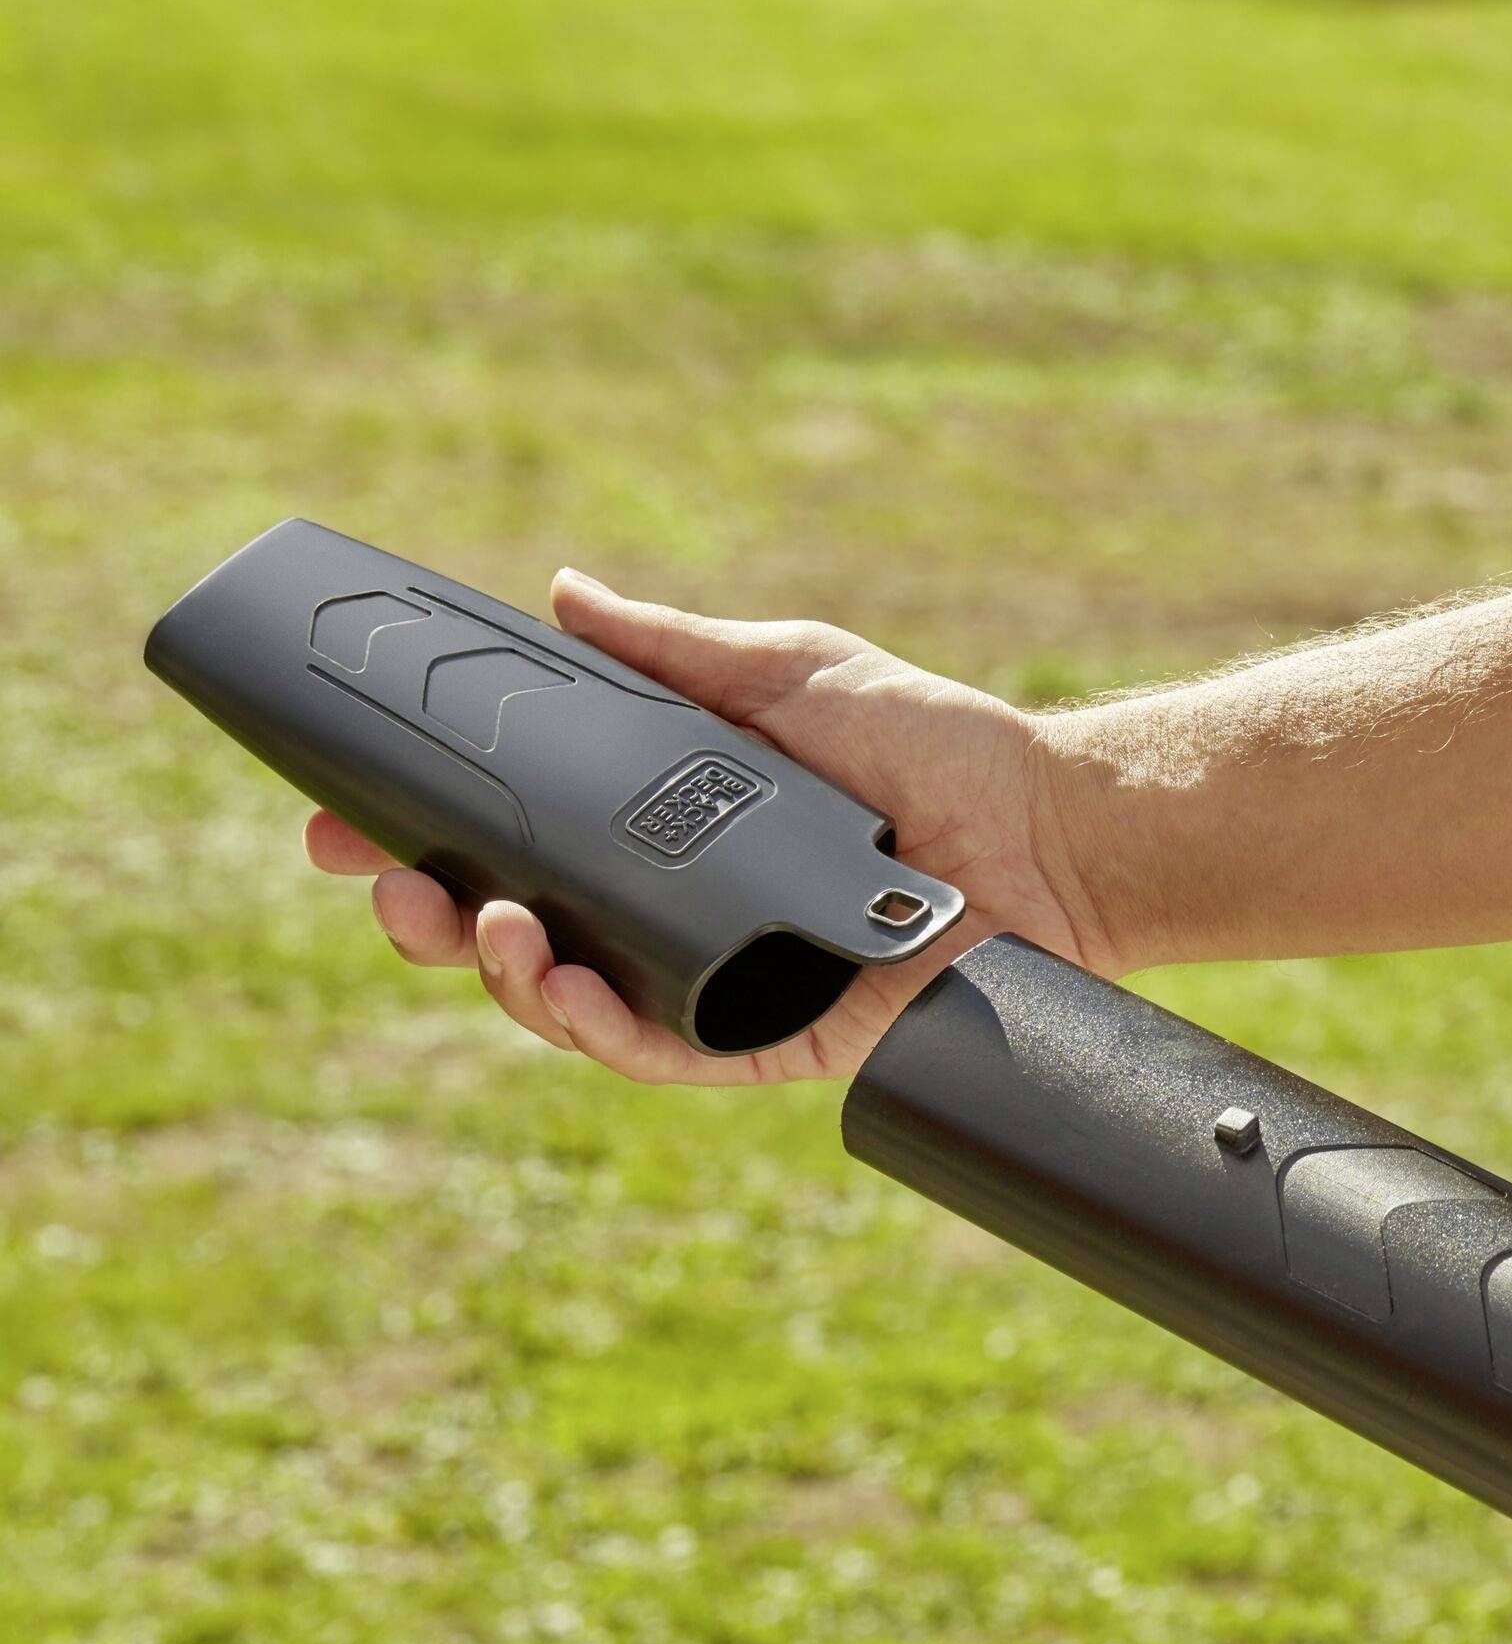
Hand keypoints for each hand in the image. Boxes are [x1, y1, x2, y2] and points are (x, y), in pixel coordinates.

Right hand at [303, 569, 1116, 1082]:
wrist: (1037, 824)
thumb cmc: (926, 743)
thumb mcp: (783, 673)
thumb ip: (671, 652)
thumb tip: (565, 593)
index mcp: (661, 835)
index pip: (517, 845)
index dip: (425, 837)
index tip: (342, 817)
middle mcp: (673, 916)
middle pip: (516, 936)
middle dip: (427, 916)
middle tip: (380, 880)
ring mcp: (714, 982)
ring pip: (570, 1006)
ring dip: (496, 972)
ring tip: (472, 921)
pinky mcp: (768, 1038)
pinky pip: (659, 1050)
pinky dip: (593, 1026)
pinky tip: (549, 980)